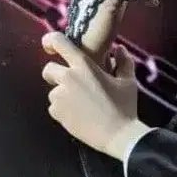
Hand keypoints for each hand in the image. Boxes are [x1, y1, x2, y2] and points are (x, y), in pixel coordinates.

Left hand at [42, 31, 151, 159]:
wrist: (118, 135)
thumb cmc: (125, 106)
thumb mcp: (128, 81)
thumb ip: (123, 61)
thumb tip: (119, 49)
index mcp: (84, 65)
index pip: (58, 42)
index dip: (50, 41)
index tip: (50, 46)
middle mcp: (68, 78)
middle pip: (48, 69)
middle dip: (55, 74)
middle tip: (71, 84)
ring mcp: (60, 96)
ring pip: (53, 91)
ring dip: (63, 95)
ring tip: (81, 105)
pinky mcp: (57, 112)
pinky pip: (54, 107)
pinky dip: (63, 110)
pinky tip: (78, 115)